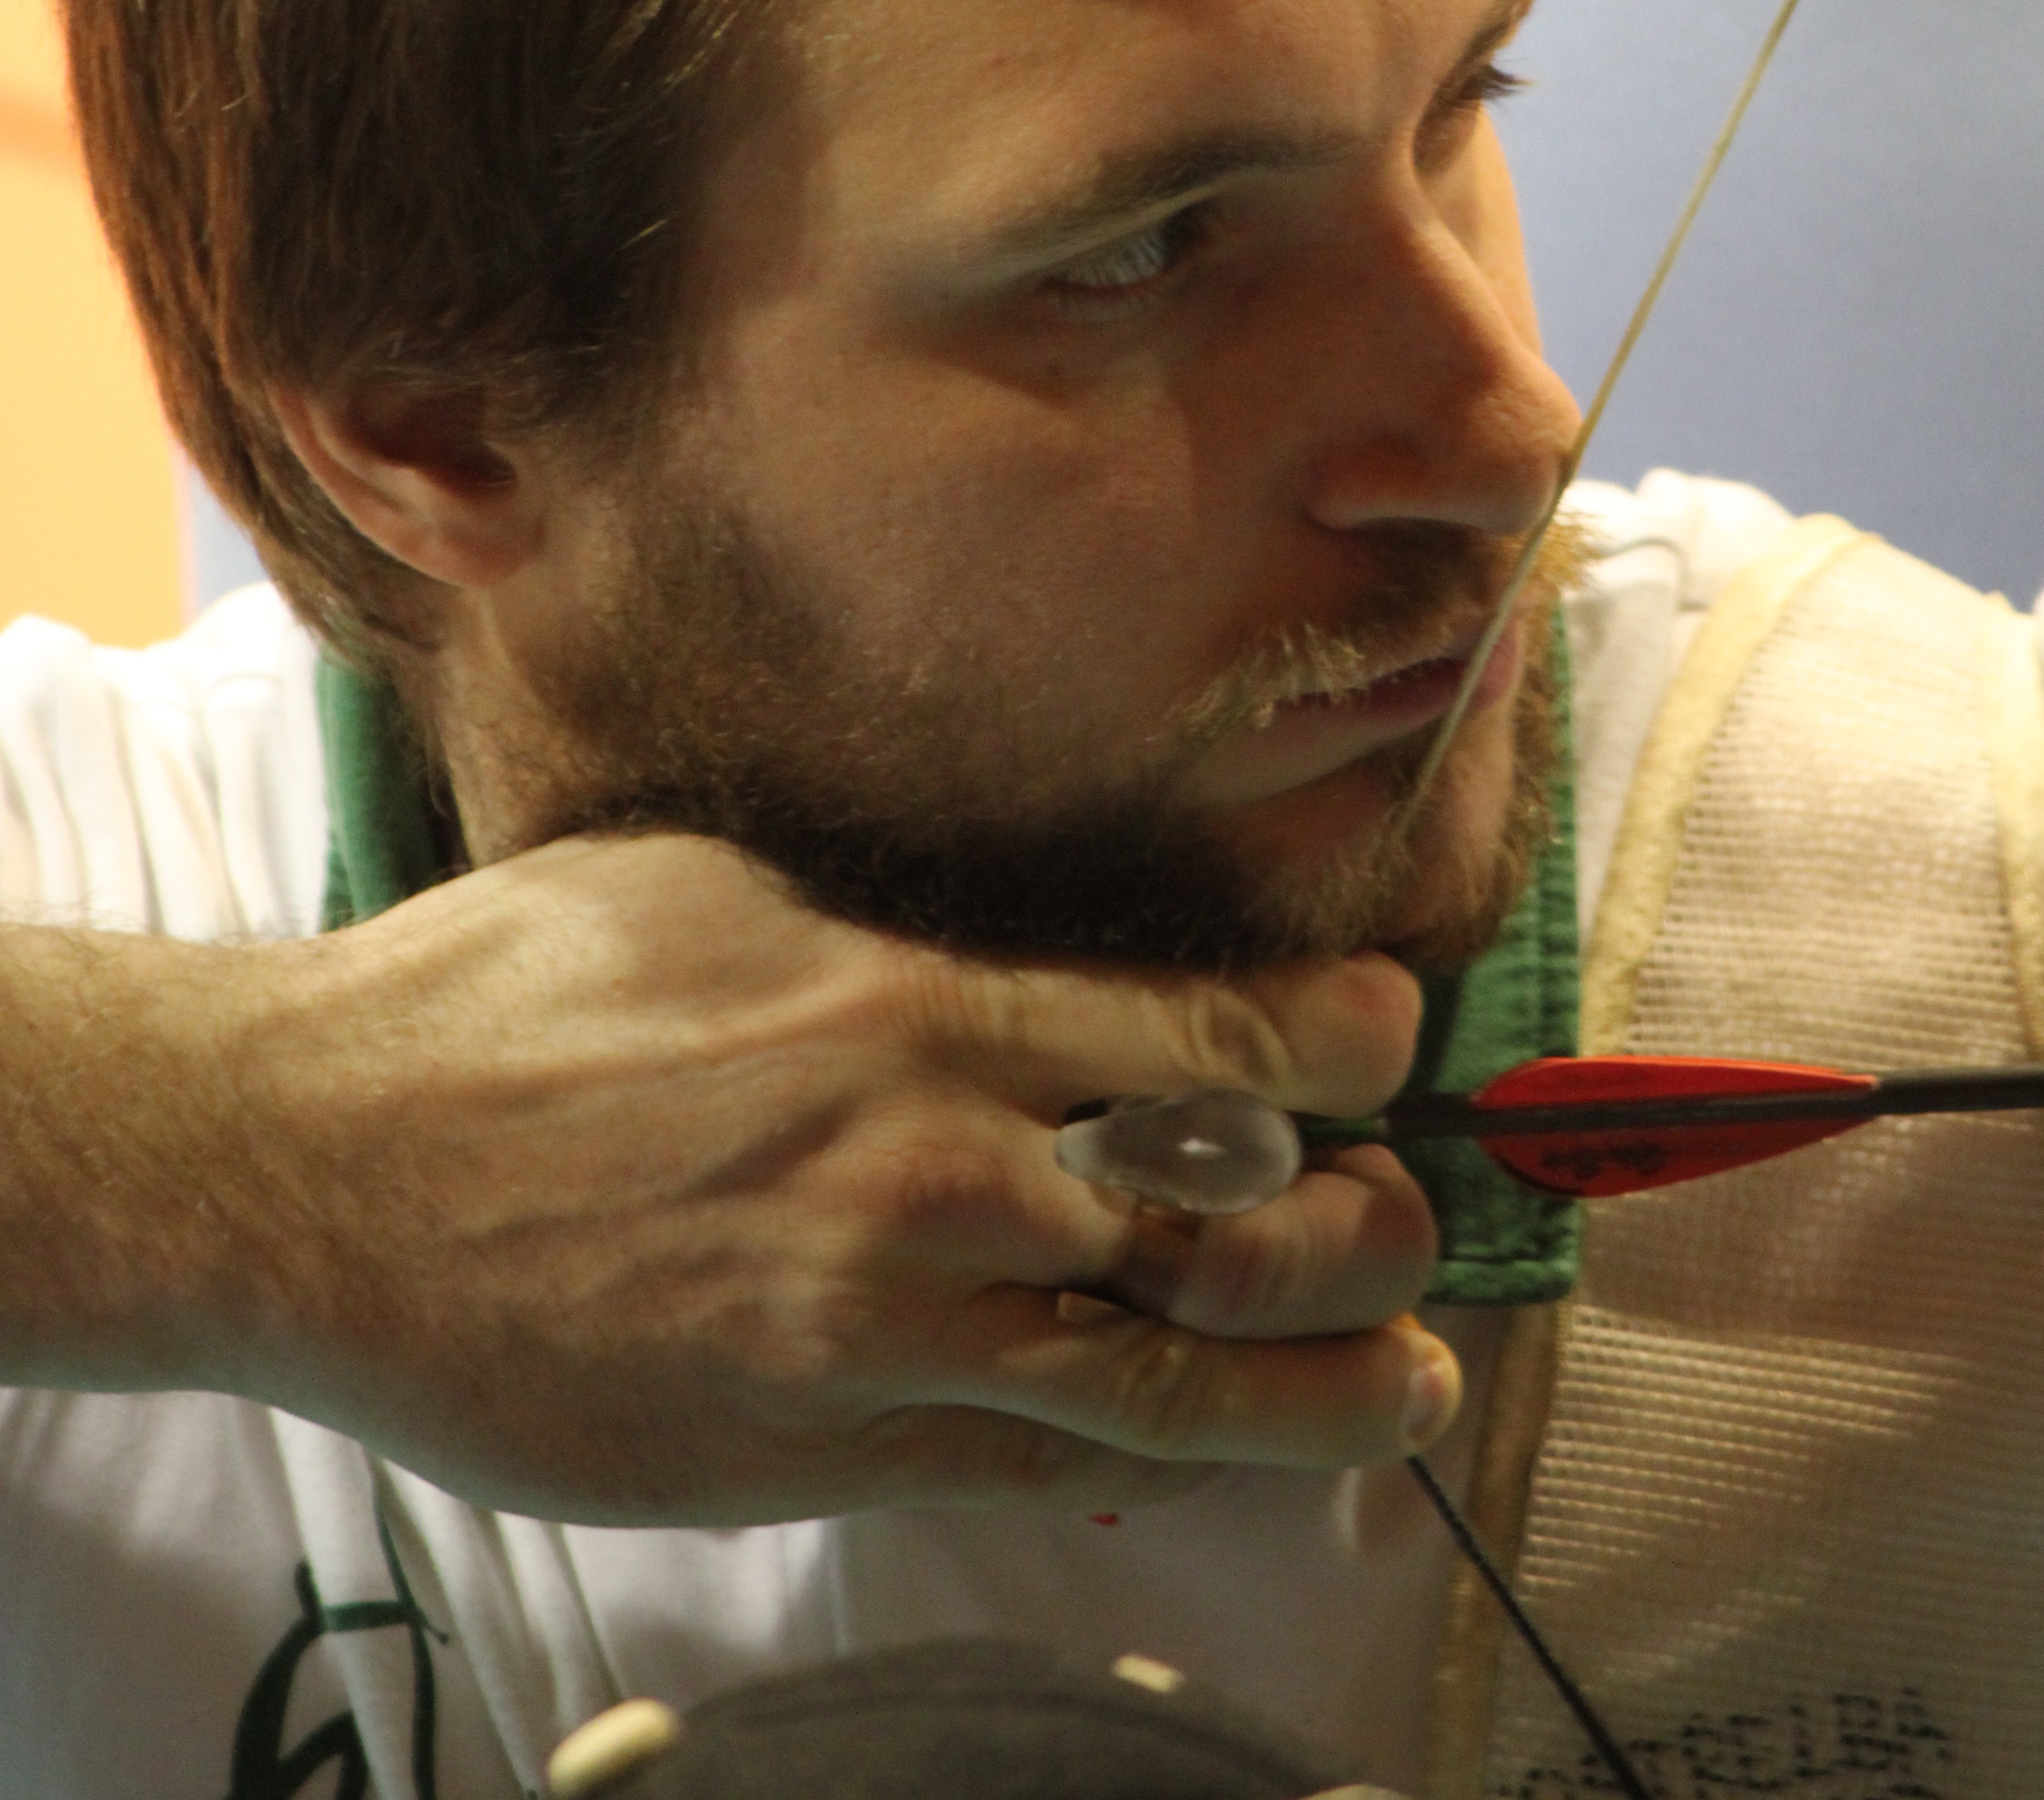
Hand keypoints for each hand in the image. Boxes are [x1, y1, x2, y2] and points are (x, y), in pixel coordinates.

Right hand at [177, 836, 1453, 1522]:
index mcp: (905, 1013)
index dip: (1331, 1050)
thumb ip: (884, 937)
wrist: (310, 1172)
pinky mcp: (798, 1461)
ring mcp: (864, 1343)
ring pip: (1154, 1388)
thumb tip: (1003, 971)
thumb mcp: (713, 886)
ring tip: (1415, 1398)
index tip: (1395, 1041)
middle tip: (1415, 1228)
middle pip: (1219, 1229)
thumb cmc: (499, 998)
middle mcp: (918, 1182)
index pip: (1195, 1045)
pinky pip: (1011, 1474)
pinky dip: (1127, 1466)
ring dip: (1309, 1398)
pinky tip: (1189, 1456)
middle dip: (1360, 1235)